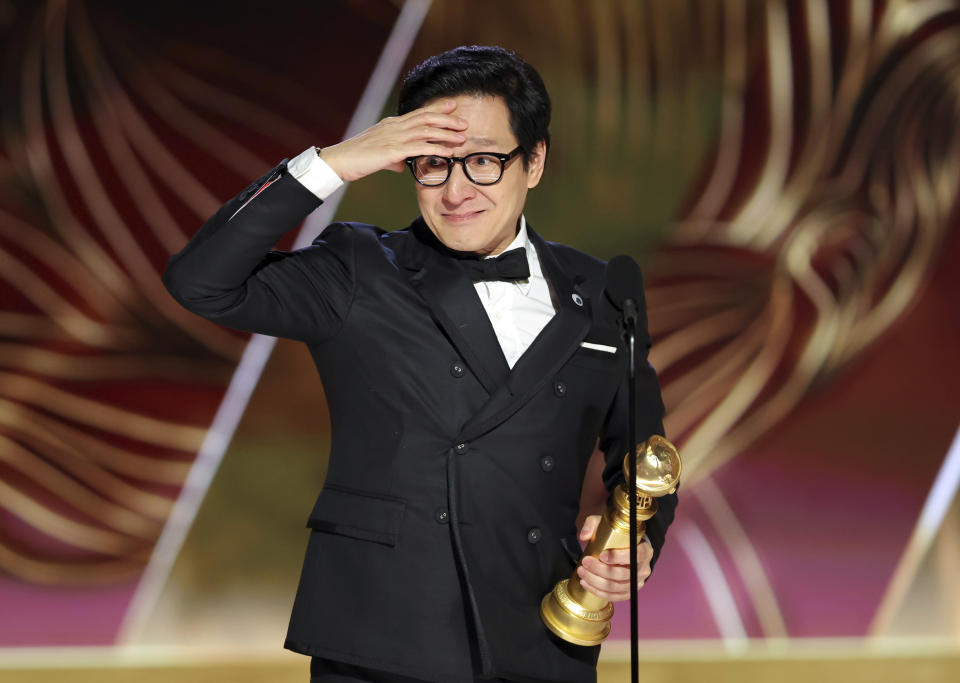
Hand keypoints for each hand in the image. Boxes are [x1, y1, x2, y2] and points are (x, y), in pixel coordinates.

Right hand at [319, 99, 467, 181]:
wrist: (339, 161)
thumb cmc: (357, 158)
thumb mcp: (379, 155)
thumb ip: (394, 158)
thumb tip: (402, 164)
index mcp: (392, 124)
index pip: (418, 113)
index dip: (436, 108)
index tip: (452, 105)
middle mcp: (394, 126)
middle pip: (426, 118)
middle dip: (447, 118)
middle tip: (464, 121)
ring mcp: (393, 137)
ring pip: (425, 130)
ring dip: (446, 133)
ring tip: (462, 137)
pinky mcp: (391, 150)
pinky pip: (419, 147)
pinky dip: (436, 148)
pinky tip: (448, 152)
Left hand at [575, 514, 652, 601]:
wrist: (622, 547)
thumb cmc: (616, 535)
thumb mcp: (605, 524)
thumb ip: (592, 525)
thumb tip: (583, 536)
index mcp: (645, 550)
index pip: (635, 555)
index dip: (618, 557)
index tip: (601, 555)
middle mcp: (644, 568)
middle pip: (622, 574)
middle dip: (600, 569)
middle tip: (584, 562)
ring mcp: (636, 582)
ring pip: (615, 587)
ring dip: (595, 581)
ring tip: (582, 572)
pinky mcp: (628, 592)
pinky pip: (613, 596)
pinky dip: (598, 591)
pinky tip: (586, 583)